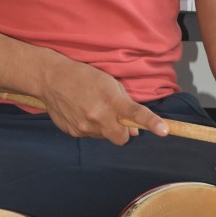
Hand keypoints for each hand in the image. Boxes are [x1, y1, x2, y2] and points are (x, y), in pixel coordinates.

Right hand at [37, 57, 167, 145]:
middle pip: (121, 139)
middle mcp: (97, 116)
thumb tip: (134, 130)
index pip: (135, 115)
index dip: (151, 123)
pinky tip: (81, 112)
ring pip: (104, 137)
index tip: (164, 130)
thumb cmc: (84, 77)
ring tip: (93, 109)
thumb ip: (125, 106)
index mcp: (110, 100)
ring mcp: (84, 126)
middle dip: (122, 133)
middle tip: (116, 119)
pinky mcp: (73, 132)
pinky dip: (90, 127)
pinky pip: (90, 135)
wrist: (51, 78)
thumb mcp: (109, 83)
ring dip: (105, 128)